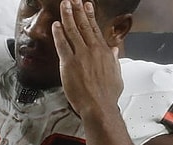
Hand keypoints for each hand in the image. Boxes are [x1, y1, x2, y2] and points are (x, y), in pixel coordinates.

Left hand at [52, 0, 122, 117]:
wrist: (99, 106)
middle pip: (83, 26)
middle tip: (73, 0)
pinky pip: (62, 45)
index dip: (89, 16)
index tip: (87, 6)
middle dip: (77, 11)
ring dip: (67, 16)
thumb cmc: (107, 95)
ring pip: (72, 31)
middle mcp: (92, 50)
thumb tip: (113, 49)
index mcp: (104, 52)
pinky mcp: (69, 64)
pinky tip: (56, 25)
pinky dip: (58, 34)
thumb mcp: (116, 74)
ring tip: (64, 5)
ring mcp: (80, 56)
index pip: (95, 29)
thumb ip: (113, 60)